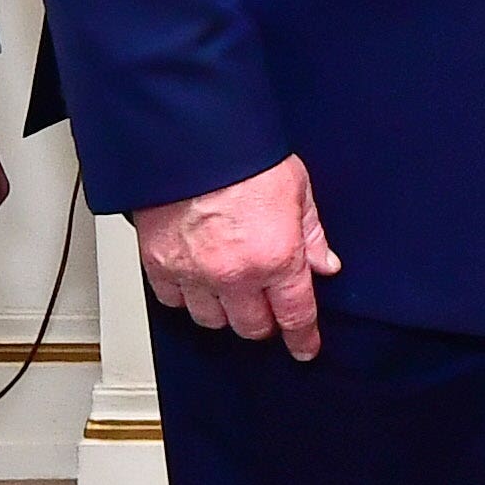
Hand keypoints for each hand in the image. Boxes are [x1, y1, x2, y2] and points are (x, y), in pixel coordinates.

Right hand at [135, 156, 340, 358]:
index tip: (304, 348)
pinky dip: (185, 295)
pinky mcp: (159, 265)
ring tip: (229, 289)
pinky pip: (173, 302)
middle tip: (266, 305)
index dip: (303, 338)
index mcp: (276, 257)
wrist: (189, 136)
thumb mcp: (297, 187)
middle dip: (264, 320)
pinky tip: (195, 279)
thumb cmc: (242, 154)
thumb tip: (325, 264)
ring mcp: (194, 274)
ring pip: (211, 320)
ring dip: (224, 310)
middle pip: (252, 327)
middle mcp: (235, 274)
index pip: (295, 315)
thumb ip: (312, 232)